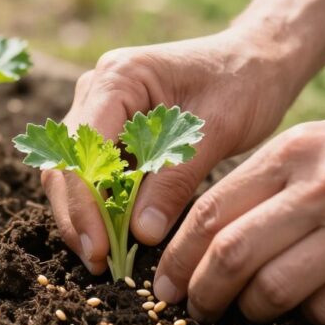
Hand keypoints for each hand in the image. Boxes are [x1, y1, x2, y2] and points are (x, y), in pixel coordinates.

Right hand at [46, 28, 301, 273]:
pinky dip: (102, 205)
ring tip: (103, 259)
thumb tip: (140, 235)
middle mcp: (97, 89)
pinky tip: (116, 238)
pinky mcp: (112, 129)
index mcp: (118, 78)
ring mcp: (100, 109)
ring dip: (85, 215)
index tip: (100, 248)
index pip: (83, 148)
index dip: (85, 203)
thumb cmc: (243, 84)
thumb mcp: (215, 132)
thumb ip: (175, 180)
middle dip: (77, 216)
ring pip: (73, 171)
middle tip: (97, 263)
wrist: (258, 61)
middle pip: (66, 162)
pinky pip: (95, 173)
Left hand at [153, 90, 324, 324]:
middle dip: (203, 292)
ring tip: (248, 311)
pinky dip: (308, 317)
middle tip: (196, 309)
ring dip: (251, 311)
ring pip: (276, 289)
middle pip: (233, 254)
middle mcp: (324, 187)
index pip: (213, 211)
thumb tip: (207, 235)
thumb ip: (267, 180)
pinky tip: (307, 306)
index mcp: (294, 152)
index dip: (179, 256)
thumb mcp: (318, 141)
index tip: (166, 284)